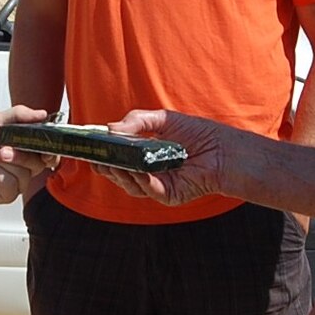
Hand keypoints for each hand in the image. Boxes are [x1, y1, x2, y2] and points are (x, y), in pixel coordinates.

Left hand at [0, 105, 52, 203]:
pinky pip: (10, 185)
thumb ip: (20, 115)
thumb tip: (43, 114)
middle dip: (19, 154)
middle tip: (2, 148)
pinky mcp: (4, 195)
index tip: (44, 147)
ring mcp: (15, 183)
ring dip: (0, 162)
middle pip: (37, 164)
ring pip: (23, 175)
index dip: (50, 151)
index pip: (48, 154)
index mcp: (25, 150)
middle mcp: (23, 168)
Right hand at [97, 110, 232, 205]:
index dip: (103, 154)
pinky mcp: (169, 195)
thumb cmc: (199, 135)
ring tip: (111, 161)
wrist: (224, 149)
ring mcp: (158, 186)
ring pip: (130, 185)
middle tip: (96, 157)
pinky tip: (135, 169)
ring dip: (119, 174)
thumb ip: (137, 121)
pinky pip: (149, 189)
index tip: (90, 147)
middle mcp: (149, 173)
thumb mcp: (163, 119)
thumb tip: (111, 128)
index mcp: (144, 156)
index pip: (118, 158)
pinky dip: (140, 180)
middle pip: (119, 174)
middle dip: (106, 166)